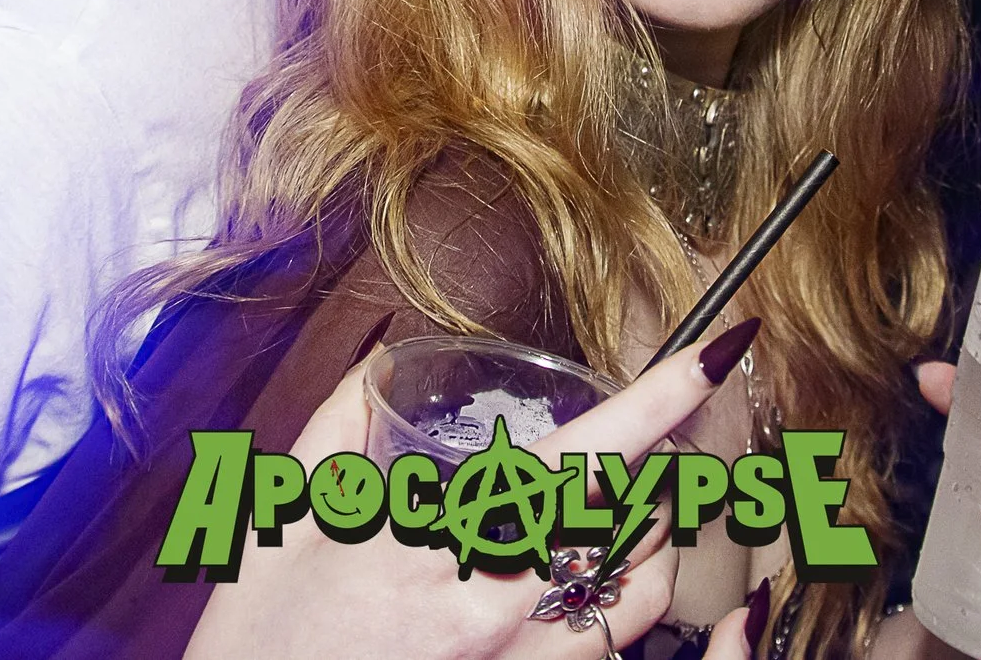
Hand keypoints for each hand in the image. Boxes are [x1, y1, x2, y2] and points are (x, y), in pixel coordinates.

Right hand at [183, 326, 760, 659]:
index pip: (586, 458)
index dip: (663, 400)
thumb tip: (384, 368)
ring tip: (635, 501)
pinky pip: (608, 651)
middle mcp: (500, 616)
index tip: (719, 350)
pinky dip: (624, 605)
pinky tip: (596, 583)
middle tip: (664, 429)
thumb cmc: (261, 643)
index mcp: (444, 550)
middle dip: (665, 467)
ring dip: (654, 537)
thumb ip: (341, 431)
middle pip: (637, 525)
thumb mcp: (283, 522)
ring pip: (642, 594)